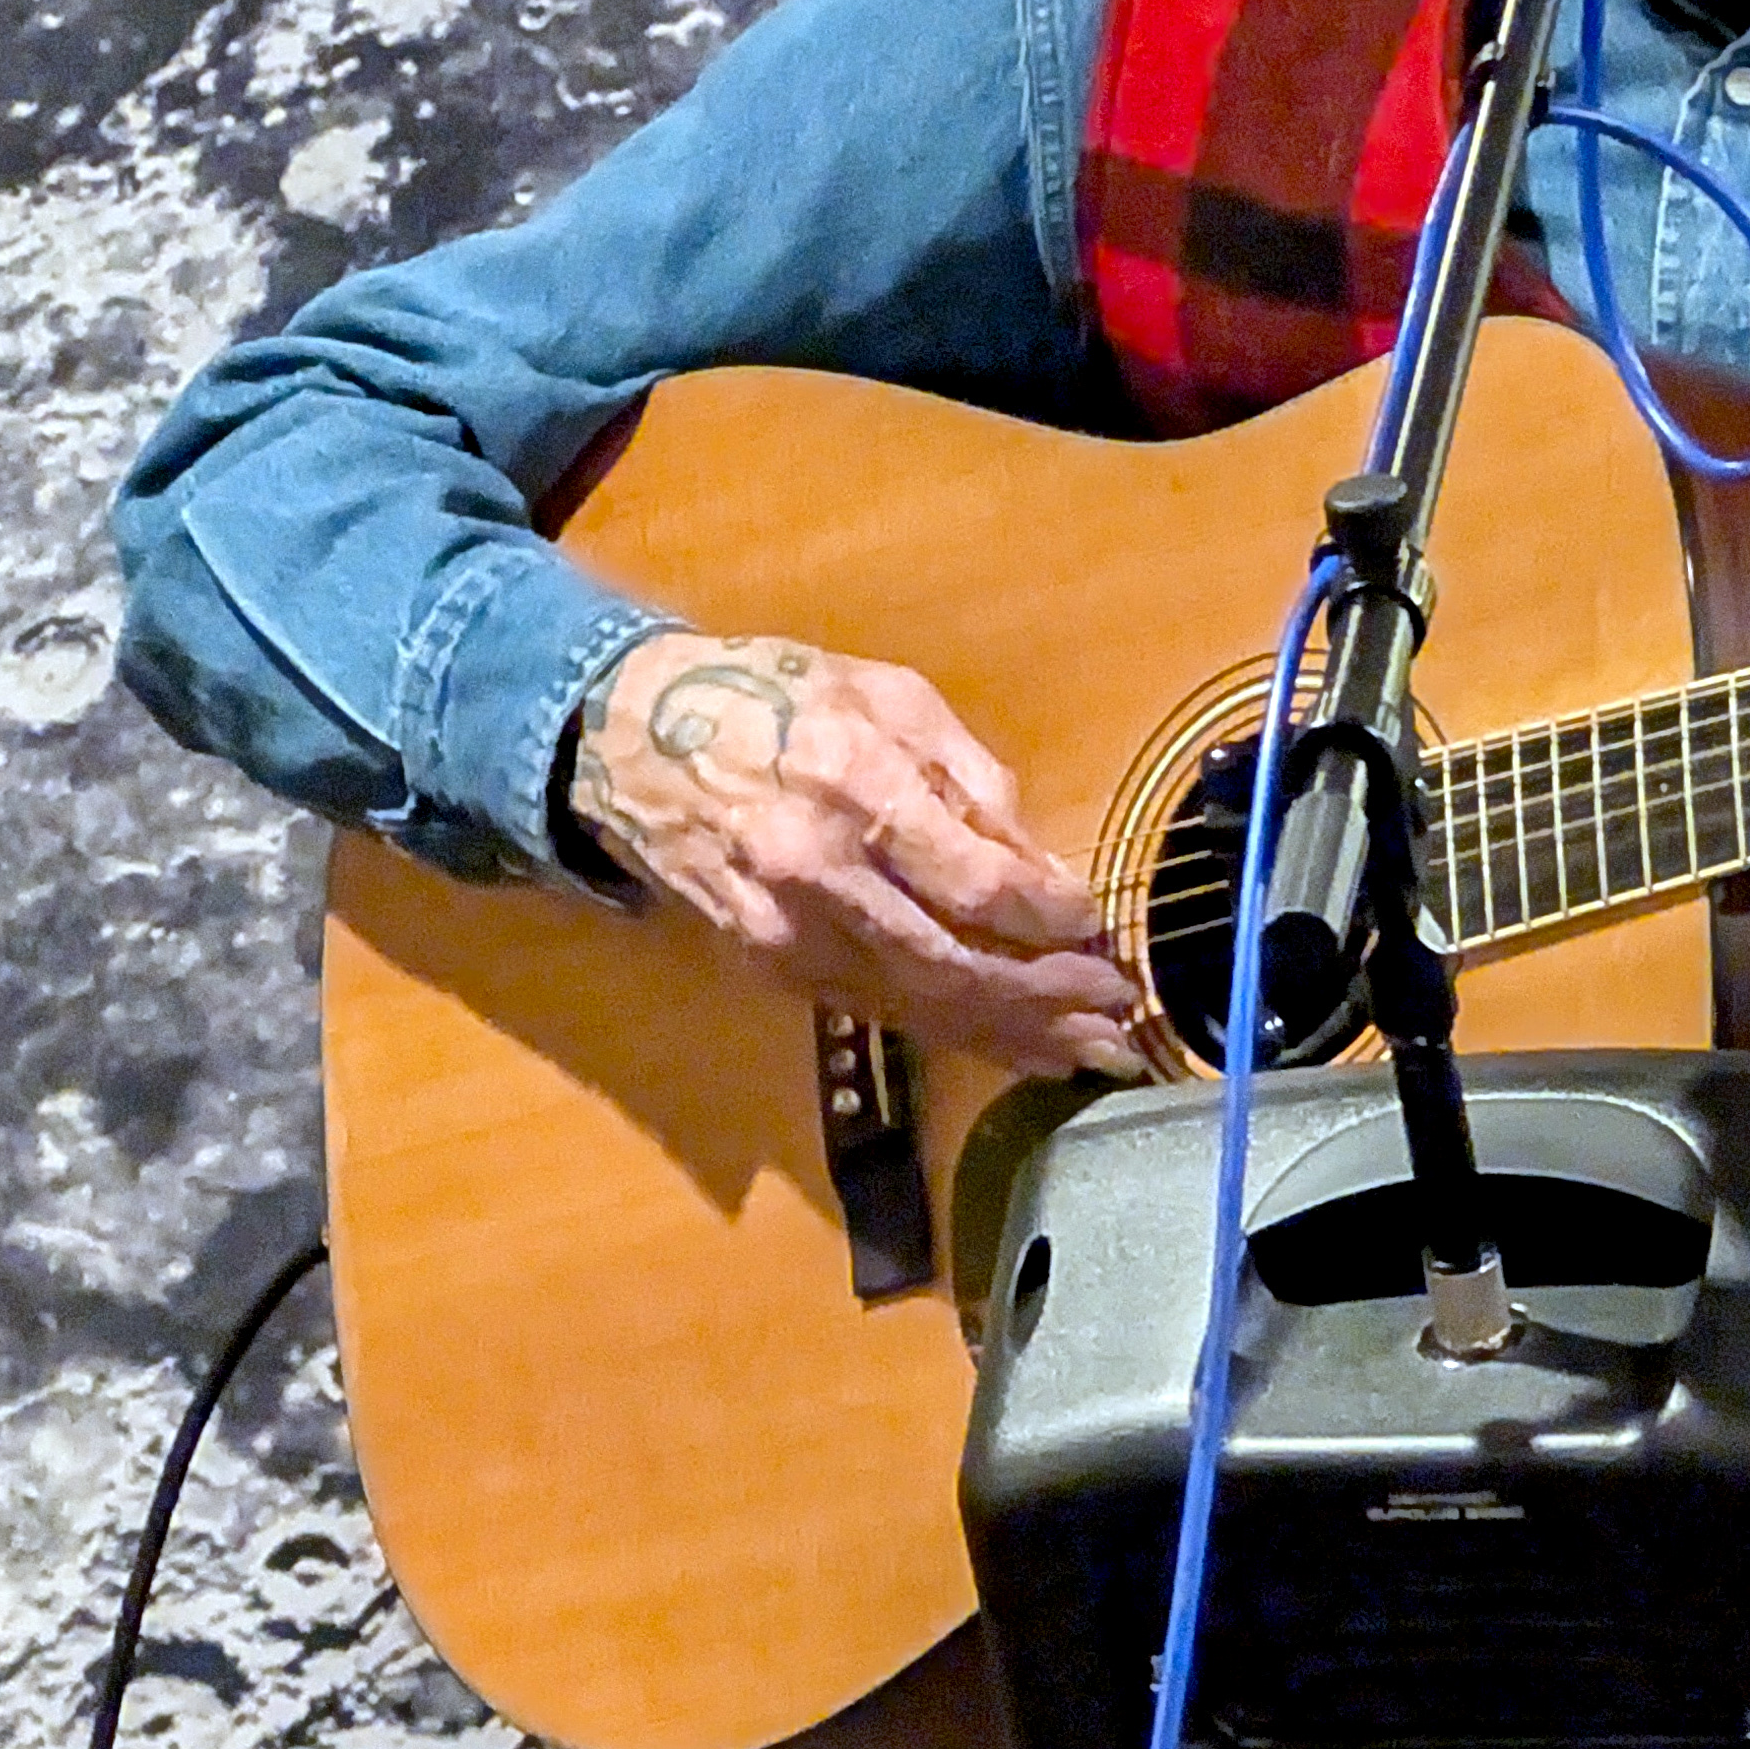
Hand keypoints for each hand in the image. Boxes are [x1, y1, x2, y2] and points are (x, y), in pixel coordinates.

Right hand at [571, 627, 1149, 1078]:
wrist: (630, 739)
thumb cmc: (777, 696)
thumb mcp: (890, 698)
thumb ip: (973, 782)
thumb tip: (1045, 872)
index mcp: (857, 787)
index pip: (978, 887)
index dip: (1051, 919)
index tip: (1099, 927)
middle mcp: (818, 875)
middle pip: (953, 966)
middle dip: (1046, 999)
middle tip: (1119, 1016)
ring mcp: (786, 934)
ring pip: (918, 1006)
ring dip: (1011, 1036)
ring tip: (1089, 1052)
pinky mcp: (769, 968)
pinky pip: (879, 1009)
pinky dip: (951, 1031)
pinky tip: (1009, 1042)